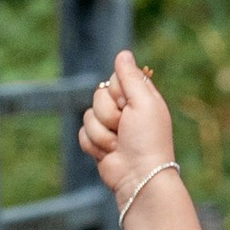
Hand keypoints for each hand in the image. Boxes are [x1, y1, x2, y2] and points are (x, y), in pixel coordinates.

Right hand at [78, 46, 175, 195]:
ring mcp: (110, 127)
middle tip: (125, 128)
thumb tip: (123, 53)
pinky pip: (82, 133)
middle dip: (109, 115)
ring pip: (88, 116)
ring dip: (103, 134)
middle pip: (98, 96)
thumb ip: (130, 77)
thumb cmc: (147, 139)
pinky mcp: (98, 143)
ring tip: (119, 146)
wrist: (138, 176)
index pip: (114, 78)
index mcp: (140, 97)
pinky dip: (94, 145)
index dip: (117, 92)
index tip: (129, 105)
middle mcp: (125, 110)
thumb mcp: (143, 102)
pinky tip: (109, 155)